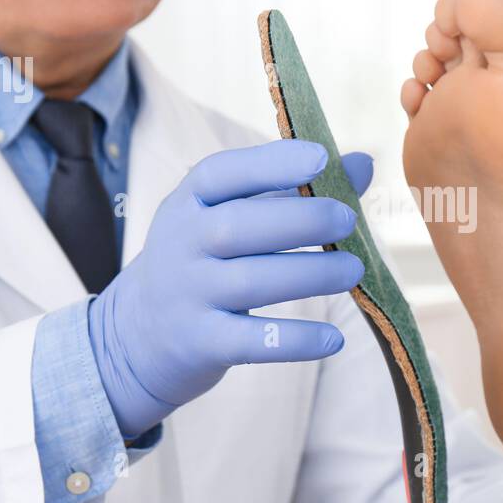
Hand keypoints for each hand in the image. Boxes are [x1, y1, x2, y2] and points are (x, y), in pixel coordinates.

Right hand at [89, 140, 373, 438]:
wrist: (138, 333)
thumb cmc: (207, 260)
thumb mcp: (232, 215)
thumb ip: (294, 190)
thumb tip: (364, 164)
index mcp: (190, 201)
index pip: (223, 173)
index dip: (272, 163)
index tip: (320, 158)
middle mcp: (182, 243)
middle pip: (239, 226)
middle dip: (301, 219)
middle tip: (349, 220)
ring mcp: (189, 295)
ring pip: (252, 282)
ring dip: (311, 274)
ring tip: (354, 271)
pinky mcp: (201, 343)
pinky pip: (252, 342)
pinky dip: (296, 340)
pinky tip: (333, 339)